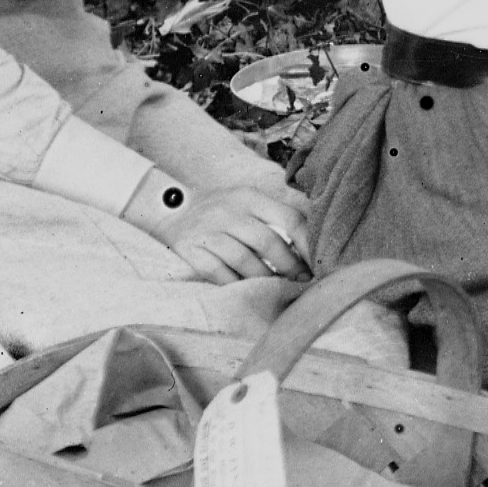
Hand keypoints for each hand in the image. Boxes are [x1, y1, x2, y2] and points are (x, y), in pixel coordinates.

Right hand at [131, 167, 308, 279]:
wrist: (168, 208)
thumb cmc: (219, 209)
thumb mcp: (246, 201)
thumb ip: (274, 216)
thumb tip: (308, 247)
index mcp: (249, 197)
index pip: (289, 219)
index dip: (308, 244)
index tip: (319, 262)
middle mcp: (228, 211)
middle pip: (268, 242)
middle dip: (290, 266)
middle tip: (302, 280)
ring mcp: (208, 231)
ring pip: (244, 261)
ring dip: (265, 278)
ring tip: (279, 286)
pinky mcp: (190, 249)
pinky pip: (218, 273)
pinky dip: (236, 284)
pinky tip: (248, 289)